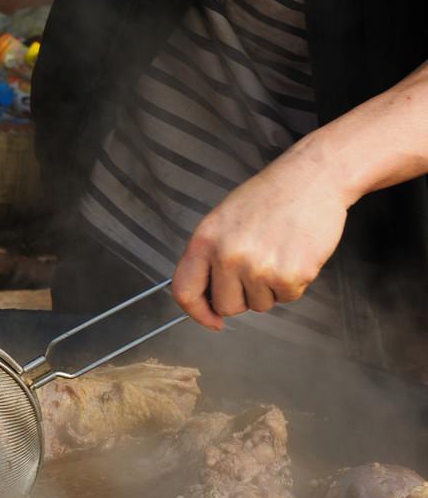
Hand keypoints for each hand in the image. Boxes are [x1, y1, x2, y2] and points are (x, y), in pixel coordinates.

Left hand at [172, 142, 350, 329]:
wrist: (312, 178)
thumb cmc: (269, 198)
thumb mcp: (222, 222)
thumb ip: (208, 257)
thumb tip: (206, 296)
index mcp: (204, 242)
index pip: (185, 291)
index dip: (198, 312)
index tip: (211, 319)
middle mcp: (227, 256)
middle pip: (226, 306)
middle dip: (242, 296)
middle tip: (257, 267)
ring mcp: (259, 268)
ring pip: (259, 305)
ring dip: (269, 288)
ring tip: (277, 252)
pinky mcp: (290, 275)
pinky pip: (287, 298)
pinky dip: (293, 283)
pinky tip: (294, 254)